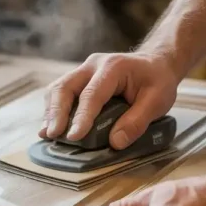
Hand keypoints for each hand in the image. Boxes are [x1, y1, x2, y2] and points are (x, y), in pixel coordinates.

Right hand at [40, 51, 181, 149]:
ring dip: (51, 111)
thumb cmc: (157, 80)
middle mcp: (93, 65)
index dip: (81, 117)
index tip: (74, 137)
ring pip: (58, 88)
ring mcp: (83, 70)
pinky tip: (51, 126)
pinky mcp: (79, 78)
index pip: (92, 94)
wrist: (155, 62)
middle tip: (52, 135)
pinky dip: (53, 109)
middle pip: (65, 86)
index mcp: (113, 68)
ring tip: (47, 133)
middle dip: (56, 112)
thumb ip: (137, 122)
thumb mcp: (157, 101)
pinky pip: (61, 91)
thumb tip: (115, 142)